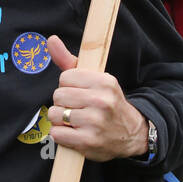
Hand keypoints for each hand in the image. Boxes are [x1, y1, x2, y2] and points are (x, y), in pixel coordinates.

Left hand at [45, 35, 148, 160]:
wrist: (131, 135)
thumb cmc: (107, 104)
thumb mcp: (95, 80)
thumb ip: (70, 61)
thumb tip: (50, 40)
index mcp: (104, 81)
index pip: (65, 77)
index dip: (67, 86)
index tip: (79, 93)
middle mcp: (101, 101)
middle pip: (58, 96)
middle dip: (62, 103)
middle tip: (76, 109)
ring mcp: (95, 122)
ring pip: (54, 115)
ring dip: (60, 120)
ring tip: (75, 122)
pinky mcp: (88, 142)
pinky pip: (57, 134)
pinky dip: (61, 135)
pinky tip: (74, 133)